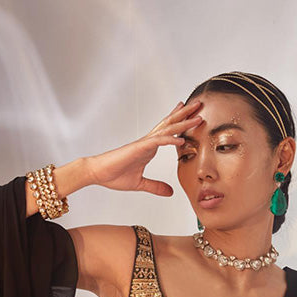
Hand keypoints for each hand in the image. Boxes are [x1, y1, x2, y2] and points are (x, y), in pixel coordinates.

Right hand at [86, 99, 202, 195]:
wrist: (97, 172)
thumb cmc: (114, 175)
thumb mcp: (140, 183)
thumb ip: (156, 186)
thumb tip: (170, 192)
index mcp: (149, 147)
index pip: (168, 131)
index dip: (179, 121)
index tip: (190, 113)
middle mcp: (148, 142)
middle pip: (170, 124)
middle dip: (186, 114)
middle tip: (199, 104)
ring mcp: (144, 143)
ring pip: (167, 129)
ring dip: (183, 122)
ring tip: (197, 115)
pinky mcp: (139, 148)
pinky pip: (157, 141)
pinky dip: (170, 140)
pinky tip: (181, 139)